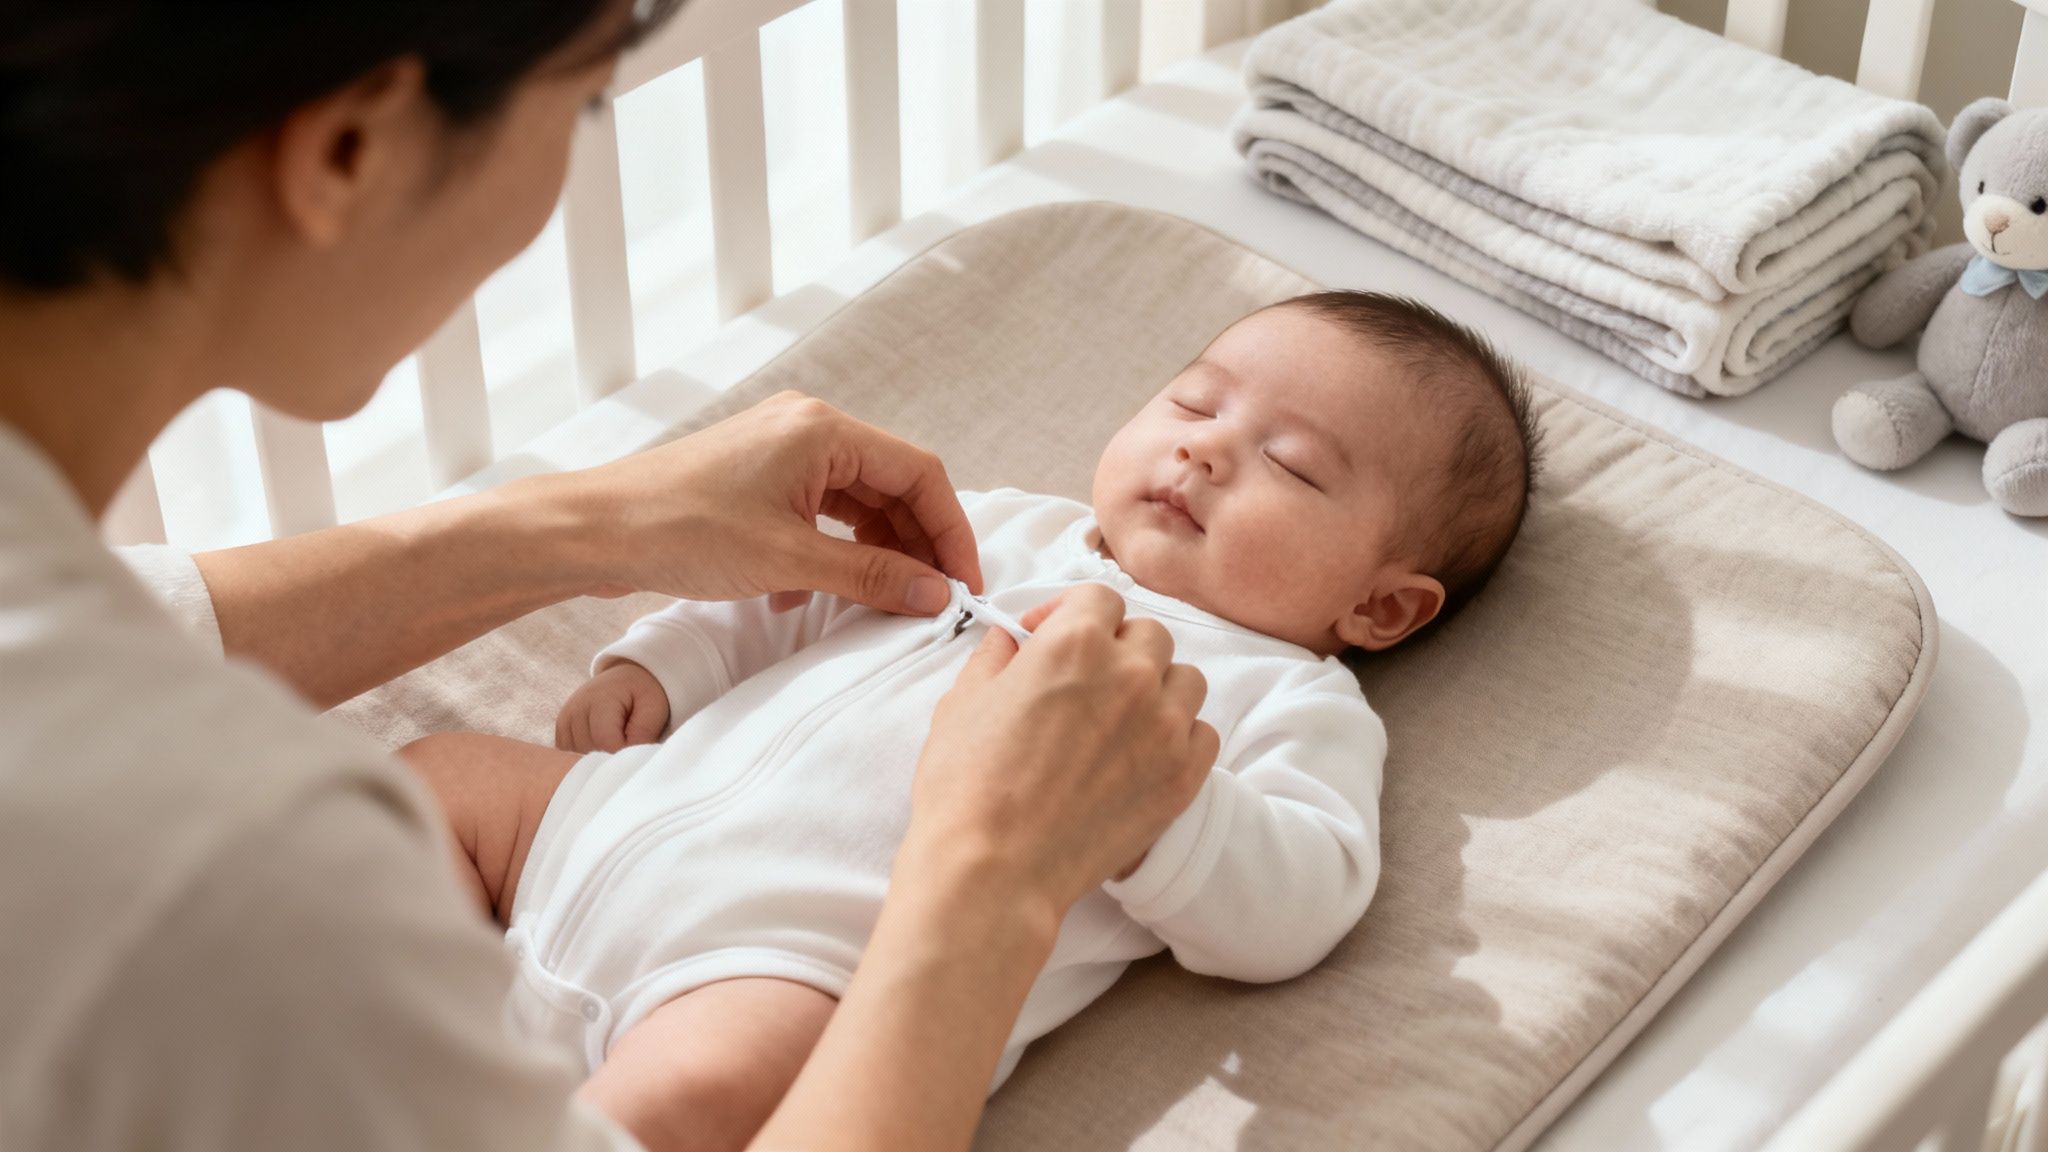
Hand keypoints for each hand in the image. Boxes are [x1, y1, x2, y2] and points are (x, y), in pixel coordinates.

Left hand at [543, 392, 982, 616]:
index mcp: (823, 430)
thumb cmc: (679, 531)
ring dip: (873, 555)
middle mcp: (808, 429)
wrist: (592, 531)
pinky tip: (810, 597)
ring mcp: (781, 453)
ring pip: (856, 504)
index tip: (965, 584)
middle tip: (930, 602)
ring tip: (879, 604)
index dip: (951, 531)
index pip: (920, 472)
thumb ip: (870, 577)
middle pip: (892, 487)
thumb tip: (935, 594)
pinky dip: (831, 554)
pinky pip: (820, 514)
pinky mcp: (758, 481)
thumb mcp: (787, 562)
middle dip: (915, 547)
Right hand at [556, 661, 670, 752]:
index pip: (606, 741)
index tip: (636, 750)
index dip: (623, 754)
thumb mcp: (654, 707)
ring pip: (576, 757)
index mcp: (600, 698)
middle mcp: (576, 708)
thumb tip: (629, 760)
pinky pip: (568, 755)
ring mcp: (565, 718)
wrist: (623, 679)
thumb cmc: (641, 694)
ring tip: (614, 741)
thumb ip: (644, 733)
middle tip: (627, 743)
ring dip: (596, 758)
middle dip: (611, 756)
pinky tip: (599, 746)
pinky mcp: (561, 728)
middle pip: (590, 752)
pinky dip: (583, 757)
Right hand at [904, 584, 1219, 921]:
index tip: (1050, 638)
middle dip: (1116, 649)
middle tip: (1085, 683)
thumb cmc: (966, 786)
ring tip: (1121, 719)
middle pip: (1148, 634)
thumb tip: (1011, 639)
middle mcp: (1131, 674)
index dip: (1072, 614)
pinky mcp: (1181, 776)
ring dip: (1157, 688)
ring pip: (1184, 680)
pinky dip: (1180, 736)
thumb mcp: (963, 701)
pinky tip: (1144, 754)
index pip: (1100, 598)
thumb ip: (996, 655)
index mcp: (1075, 643)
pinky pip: (1203, 734)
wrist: (993, 869)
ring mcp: (1164, 726)